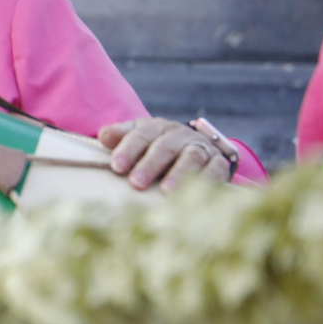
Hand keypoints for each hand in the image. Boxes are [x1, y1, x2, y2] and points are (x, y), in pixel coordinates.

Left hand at [98, 118, 232, 192]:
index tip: (117, 166)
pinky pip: (216, 171)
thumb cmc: (158, 146)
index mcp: (156, 128)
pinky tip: (198, 195)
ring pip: (191, 158)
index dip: (128, 149)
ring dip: (179, 175)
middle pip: (164, 147)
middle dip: (150, 164)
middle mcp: (179, 136)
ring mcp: (200, 148)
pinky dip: (208, 181)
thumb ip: (121, 136)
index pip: (141, 135)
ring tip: (166, 192)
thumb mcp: (140, 137)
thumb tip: (103, 136)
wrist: (198, 145)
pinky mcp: (219, 163)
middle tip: (137, 183)